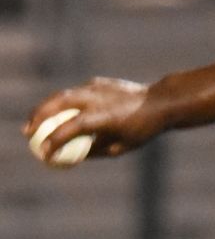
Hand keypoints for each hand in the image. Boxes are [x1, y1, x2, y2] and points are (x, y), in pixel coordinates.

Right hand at [23, 77, 165, 162]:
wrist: (161, 102)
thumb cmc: (143, 129)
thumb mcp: (120, 147)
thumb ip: (95, 150)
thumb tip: (72, 156)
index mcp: (102, 117)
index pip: (70, 128)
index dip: (54, 141)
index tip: (44, 153)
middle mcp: (96, 99)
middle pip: (58, 104)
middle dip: (38, 117)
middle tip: (27, 132)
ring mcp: (96, 87)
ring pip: (63, 95)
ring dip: (45, 107)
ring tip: (35, 122)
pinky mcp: (98, 82)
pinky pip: (75, 92)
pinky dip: (63, 102)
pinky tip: (58, 113)